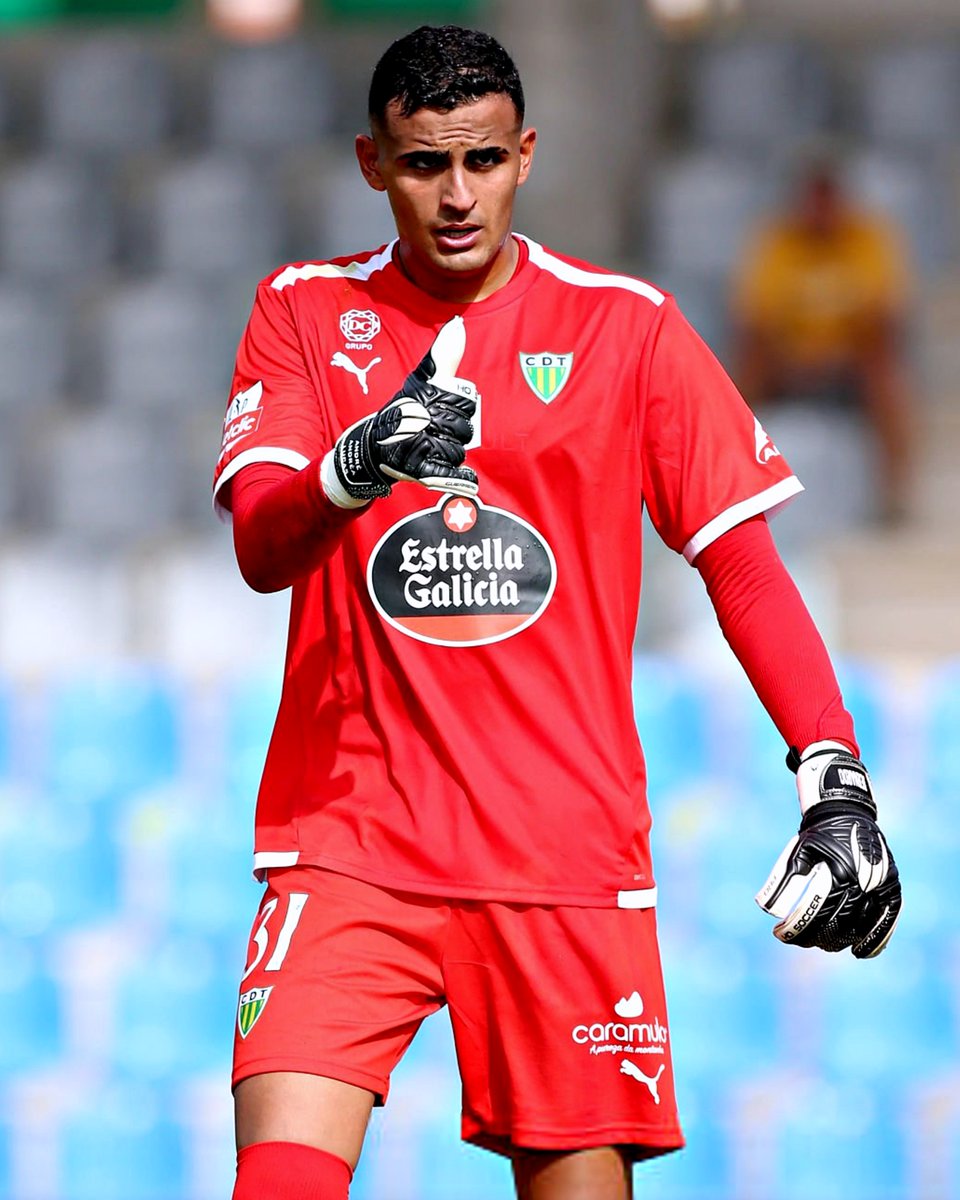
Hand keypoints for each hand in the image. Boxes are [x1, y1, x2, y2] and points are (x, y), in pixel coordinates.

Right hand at [323, 316, 477, 505]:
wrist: (376, 447)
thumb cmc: (404, 410)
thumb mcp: (422, 379)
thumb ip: (443, 354)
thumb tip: (457, 323)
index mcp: (427, 398)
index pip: (465, 403)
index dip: (459, 407)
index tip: (443, 407)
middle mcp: (424, 422)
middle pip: (464, 430)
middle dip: (455, 431)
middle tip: (436, 429)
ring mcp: (422, 448)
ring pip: (459, 451)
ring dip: (451, 451)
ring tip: (432, 446)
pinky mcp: (422, 473)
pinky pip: (453, 476)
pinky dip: (463, 480)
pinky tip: (469, 479)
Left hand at [756, 742, 900, 957]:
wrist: (847, 811)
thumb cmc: (818, 834)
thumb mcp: (798, 851)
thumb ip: (785, 879)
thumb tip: (769, 910)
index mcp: (837, 873)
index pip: (815, 914)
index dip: (797, 930)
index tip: (780, 935)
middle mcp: (861, 882)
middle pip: (838, 925)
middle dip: (815, 937)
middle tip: (800, 940)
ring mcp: (879, 886)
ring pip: (860, 926)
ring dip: (840, 940)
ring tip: (824, 943)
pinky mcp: (892, 887)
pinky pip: (887, 920)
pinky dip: (875, 939)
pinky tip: (861, 952)